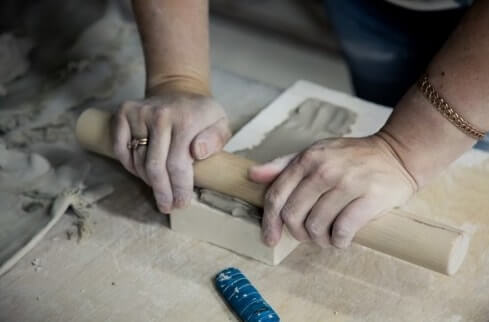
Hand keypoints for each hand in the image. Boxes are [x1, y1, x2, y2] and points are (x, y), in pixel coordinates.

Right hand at [111, 91, 230, 212]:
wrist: (179, 89)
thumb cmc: (201, 114)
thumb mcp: (221, 123)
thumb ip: (216, 139)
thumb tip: (198, 151)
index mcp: (186, 120)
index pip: (178, 165)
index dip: (179, 189)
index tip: (181, 203)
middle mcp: (160, 115)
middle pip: (155, 167)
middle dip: (162, 192)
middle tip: (167, 206)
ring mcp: (139, 113)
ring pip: (137, 161)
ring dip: (148, 181)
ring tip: (159, 188)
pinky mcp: (124, 112)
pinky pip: (120, 149)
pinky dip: (130, 166)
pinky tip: (142, 172)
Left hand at [249, 134, 417, 248]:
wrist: (397, 154)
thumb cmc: (352, 158)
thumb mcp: (316, 153)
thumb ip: (284, 165)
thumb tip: (253, 175)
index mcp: (308, 159)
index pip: (276, 195)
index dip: (269, 222)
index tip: (270, 238)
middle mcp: (325, 170)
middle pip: (293, 215)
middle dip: (297, 233)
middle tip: (308, 235)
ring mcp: (348, 183)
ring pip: (316, 226)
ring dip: (319, 240)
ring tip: (328, 236)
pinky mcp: (370, 198)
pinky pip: (342, 231)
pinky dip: (339, 241)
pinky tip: (342, 238)